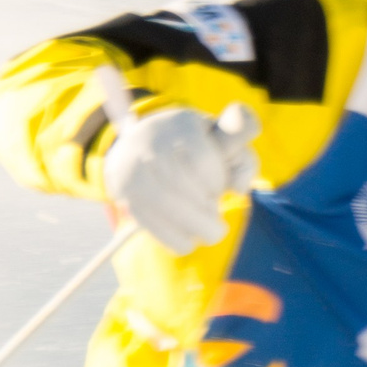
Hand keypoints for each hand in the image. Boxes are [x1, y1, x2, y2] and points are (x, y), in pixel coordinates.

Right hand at [102, 102, 259, 252]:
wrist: (144, 144)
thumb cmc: (198, 148)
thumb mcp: (225, 145)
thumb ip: (244, 161)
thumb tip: (238, 189)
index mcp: (182, 123)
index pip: (201, 160)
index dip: (216, 184)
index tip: (219, 191)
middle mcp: (150, 138)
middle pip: (180, 184)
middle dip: (206, 213)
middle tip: (218, 227)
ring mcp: (131, 164)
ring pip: (162, 202)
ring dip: (191, 227)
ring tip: (207, 235)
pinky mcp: (121, 188)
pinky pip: (145, 218)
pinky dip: (170, 237)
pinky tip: (187, 242)